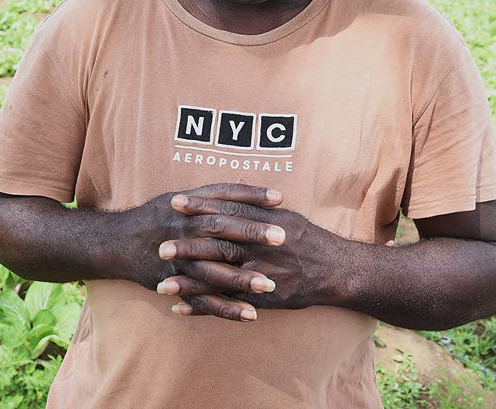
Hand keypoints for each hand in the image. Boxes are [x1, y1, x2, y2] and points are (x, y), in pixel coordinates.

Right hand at [107, 182, 286, 319]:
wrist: (117, 242)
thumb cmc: (156, 217)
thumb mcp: (180, 198)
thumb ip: (211, 195)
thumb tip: (244, 183)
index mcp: (189, 207)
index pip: (224, 198)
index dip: (251, 196)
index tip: (279, 199)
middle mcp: (184, 229)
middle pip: (221, 230)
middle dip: (252, 234)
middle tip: (282, 238)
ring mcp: (179, 258)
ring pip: (212, 269)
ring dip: (241, 277)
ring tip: (269, 284)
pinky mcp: (175, 283)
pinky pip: (202, 299)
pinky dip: (226, 307)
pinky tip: (250, 314)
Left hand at [155, 192, 338, 317]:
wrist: (335, 270)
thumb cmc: (308, 239)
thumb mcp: (285, 215)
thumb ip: (257, 205)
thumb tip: (234, 186)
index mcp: (265, 223)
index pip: (228, 211)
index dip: (200, 206)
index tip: (175, 202)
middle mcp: (261, 247)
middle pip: (218, 245)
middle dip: (188, 247)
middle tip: (160, 247)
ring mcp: (261, 274)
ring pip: (219, 278)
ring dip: (189, 283)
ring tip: (161, 285)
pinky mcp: (261, 298)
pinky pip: (228, 303)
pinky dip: (203, 308)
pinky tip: (180, 310)